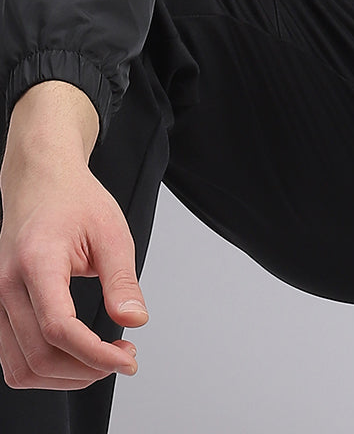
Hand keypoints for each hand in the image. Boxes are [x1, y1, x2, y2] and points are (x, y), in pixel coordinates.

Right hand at [0, 83, 146, 389]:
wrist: (40, 182)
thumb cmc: (74, 201)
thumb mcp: (111, 231)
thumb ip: (122, 279)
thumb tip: (134, 320)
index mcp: (37, 262)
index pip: (59, 327)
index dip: (94, 353)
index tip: (126, 358)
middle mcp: (7, 287)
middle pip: (40, 356)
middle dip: (86, 369)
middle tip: (123, 357)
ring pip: (21, 368)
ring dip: (64, 378)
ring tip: (102, 360)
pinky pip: (13, 360)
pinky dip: (44, 371)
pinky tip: (75, 358)